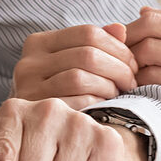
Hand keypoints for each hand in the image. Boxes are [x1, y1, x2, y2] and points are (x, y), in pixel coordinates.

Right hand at [11, 23, 136, 107]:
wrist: (35, 131)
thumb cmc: (59, 92)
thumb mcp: (72, 63)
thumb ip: (95, 44)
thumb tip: (119, 29)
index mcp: (39, 43)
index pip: (88, 32)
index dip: (118, 47)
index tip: (131, 64)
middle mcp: (29, 63)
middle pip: (87, 54)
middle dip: (119, 68)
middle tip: (131, 81)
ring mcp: (29, 89)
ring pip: (81, 78)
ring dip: (109, 86)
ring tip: (118, 93)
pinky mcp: (38, 113)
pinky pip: (76, 102)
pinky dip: (97, 102)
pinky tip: (104, 106)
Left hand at [124, 7, 160, 160]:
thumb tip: (142, 11)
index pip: (159, 15)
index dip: (132, 28)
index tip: (119, 44)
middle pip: (152, 26)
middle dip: (126, 40)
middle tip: (113, 57)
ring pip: (150, 51)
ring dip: (130, 63)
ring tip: (123, 75)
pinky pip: (156, 78)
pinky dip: (139, 82)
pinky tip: (135, 89)